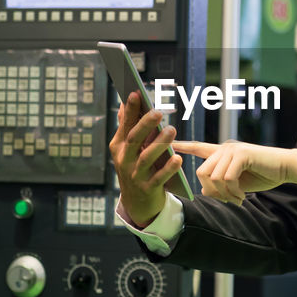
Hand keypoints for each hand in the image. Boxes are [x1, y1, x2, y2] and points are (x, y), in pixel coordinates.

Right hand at [108, 91, 182, 226]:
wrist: (137, 203)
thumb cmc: (135, 167)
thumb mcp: (127, 149)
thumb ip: (127, 127)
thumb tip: (126, 103)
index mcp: (119, 147)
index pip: (125, 125)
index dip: (130, 110)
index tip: (135, 93)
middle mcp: (124, 160)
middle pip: (134, 140)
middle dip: (145, 125)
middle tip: (158, 112)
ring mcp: (135, 176)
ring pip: (146, 158)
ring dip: (159, 143)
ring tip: (171, 130)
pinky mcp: (147, 189)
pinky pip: (159, 178)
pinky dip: (168, 169)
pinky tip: (178, 159)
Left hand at [172, 140, 296, 204]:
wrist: (285, 168)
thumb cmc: (262, 174)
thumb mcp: (237, 183)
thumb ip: (220, 184)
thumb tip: (203, 190)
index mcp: (222, 152)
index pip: (198, 147)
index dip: (182, 147)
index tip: (167, 143)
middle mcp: (224, 148)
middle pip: (202, 172)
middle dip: (213, 192)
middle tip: (229, 200)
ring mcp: (232, 150)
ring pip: (213, 177)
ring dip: (225, 194)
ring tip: (237, 199)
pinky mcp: (241, 154)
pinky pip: (227, 178)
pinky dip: (233, 191)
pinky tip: (242, 196)